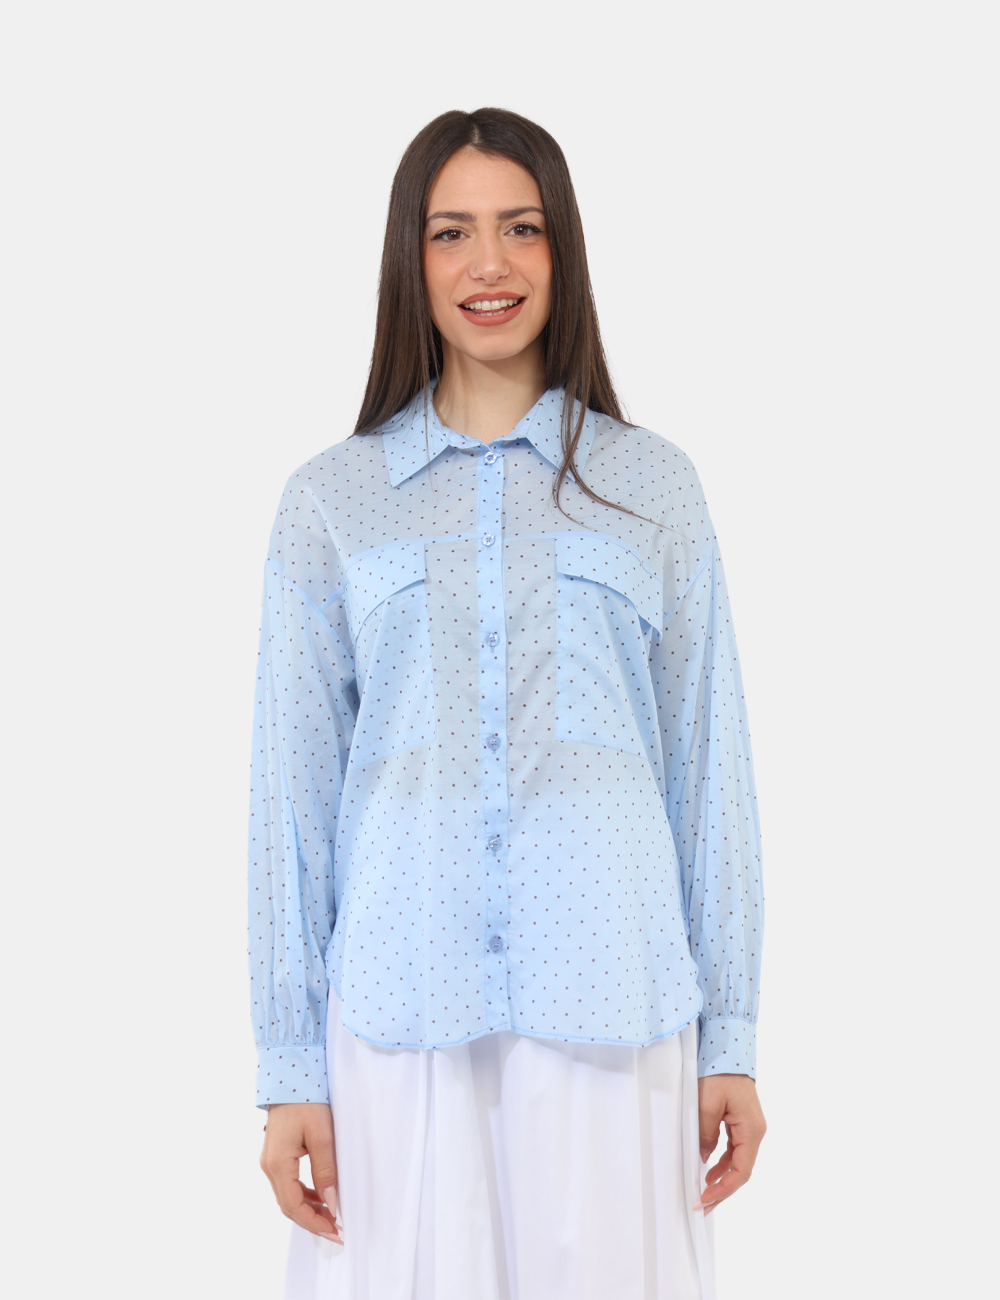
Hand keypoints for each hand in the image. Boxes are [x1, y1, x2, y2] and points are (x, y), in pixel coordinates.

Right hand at [260, 1102, 342, 1242]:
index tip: (334, 1231)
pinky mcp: (276, 1156)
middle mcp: (269, 1166)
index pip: (293, 1206)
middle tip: (336, 1230)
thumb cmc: (307, 1102)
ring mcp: (270, 1161)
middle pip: (288, 1205)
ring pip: (287, 1196)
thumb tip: (331, 1202)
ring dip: (308, 1209)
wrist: (291, 1077)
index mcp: (278, 1163)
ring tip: (331, 1217)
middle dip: (312, 1221)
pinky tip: (320, 1197)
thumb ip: (326, 1170)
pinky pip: (288, 1183)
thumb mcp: (322, 1135)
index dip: (314, 1223)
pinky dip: (304, 1195)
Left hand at [694, 1074, 766, 1215]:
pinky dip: (723, 1161)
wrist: (728, 1048)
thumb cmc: (719, 1073)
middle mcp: (755, 1131)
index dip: (724, 1189)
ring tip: (703, 1192)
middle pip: (742, 1170)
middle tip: (702, 1206)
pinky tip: (709, 1168)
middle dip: (723, 1190)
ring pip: (738, 1161)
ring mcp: (750, 1126)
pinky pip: (734, 1148)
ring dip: (722, 1177)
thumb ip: (706, 1134)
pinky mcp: (742, 1121)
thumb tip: (705, 1159)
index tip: (704, 1199)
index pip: (742, 1171)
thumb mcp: (706, 1104)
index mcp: (751, 1130)